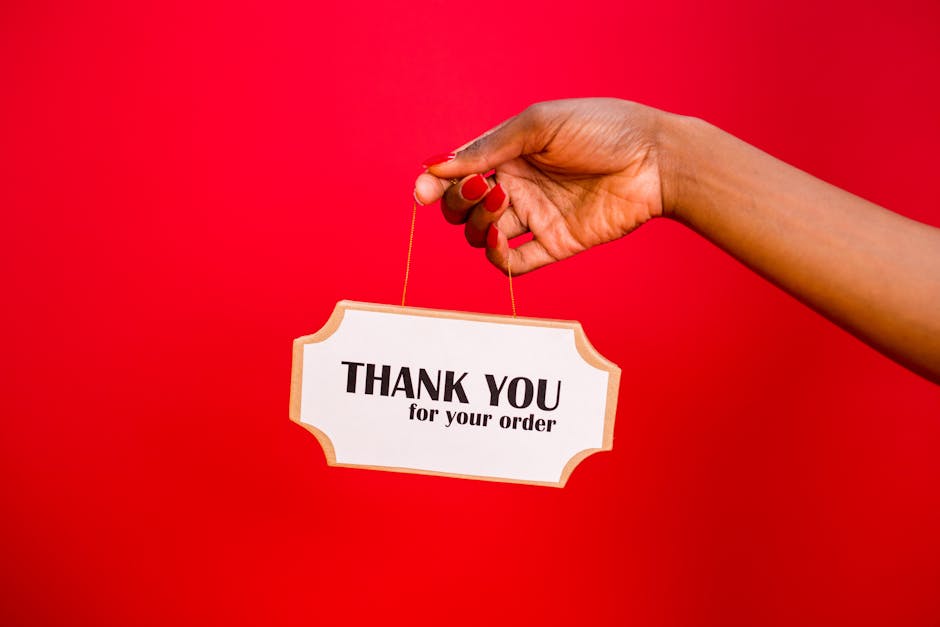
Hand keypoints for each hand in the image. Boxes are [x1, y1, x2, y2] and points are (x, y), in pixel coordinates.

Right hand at [413, 98, 669, 274]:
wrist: (656, 159)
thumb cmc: (602, 128)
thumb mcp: (539, 125)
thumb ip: (488, 148)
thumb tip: (436, 166)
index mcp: (509, 152)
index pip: (458, 174)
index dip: (435, 185)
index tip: (422, 192)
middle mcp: (517, 185)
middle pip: (463, 208)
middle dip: (460, 203)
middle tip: (486, 188)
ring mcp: (535, 216)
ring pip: (482, 235)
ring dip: (479, 226)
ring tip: (502, 206)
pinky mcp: (556, 243)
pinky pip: (515, 263)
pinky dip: (500, 260)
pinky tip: (502, 245)